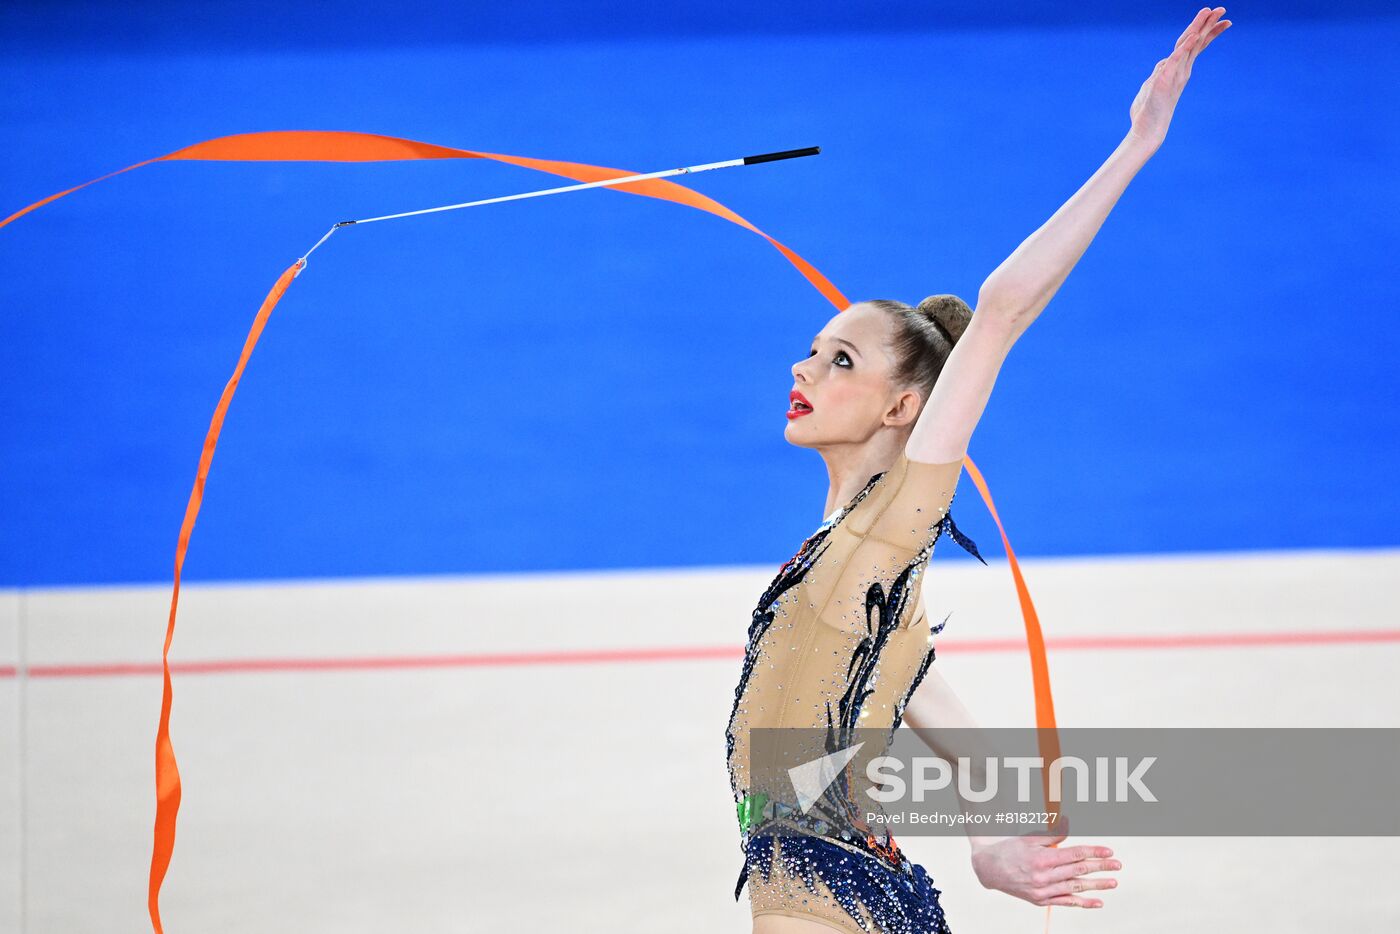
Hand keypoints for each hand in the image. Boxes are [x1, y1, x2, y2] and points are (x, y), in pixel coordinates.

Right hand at [969, 818, 1120, 908]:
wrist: (988, 869)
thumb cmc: (1009, 849)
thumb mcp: (1030, 838)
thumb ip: (1052, 834)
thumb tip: (1068, 821)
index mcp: (1042, 858)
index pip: (1075, 855)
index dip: (1093, 852)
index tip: (1108, 850)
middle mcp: (1044, 877)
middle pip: (1079, 870)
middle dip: (1100, 867)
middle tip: (1117, 864)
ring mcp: (1043, 891)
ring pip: (1075, 887)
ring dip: (1097, 885)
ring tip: (1113, 882)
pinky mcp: (1041, 900)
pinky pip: (1066, 902)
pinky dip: (1082, 902)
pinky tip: (1097, 902)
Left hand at [1128, 7, 1231, 150]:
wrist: (1146, 131)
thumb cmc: (1148, 111)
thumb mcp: (1153, 85)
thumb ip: (1160, 72)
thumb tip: (1163, 64)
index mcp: (1179, 70)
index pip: (1195, 46)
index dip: (1208, 31)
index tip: (1224, 20)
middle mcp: (1180, 71)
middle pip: (1196, 42)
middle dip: (1208, 24)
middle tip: (1223, 9)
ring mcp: (1174, 75)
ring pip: (1189, 46)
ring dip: (1199, 28)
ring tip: (1210, 13)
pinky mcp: (1164, 80)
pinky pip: (1176, 60)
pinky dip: (1184, 48)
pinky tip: (1193, 36)